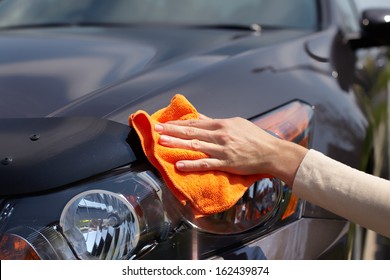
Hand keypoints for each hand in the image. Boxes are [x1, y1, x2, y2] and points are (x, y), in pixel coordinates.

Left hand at [154, 116, 307, 184]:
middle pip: (191, 132)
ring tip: (162, 143)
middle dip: (172, 131)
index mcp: (222, 124)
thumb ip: (217, 122)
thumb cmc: (254, 137)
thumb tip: (201, 118)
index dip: (178, 123)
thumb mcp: (236, 124)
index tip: (164, 123)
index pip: (195, 123)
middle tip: (156, 130)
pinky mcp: (226, 163)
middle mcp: (220, 135)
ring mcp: (222, 149)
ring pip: (195, 146)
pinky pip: (206, 164)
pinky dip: (192, 164)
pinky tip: (179, 164)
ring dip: (177, 144)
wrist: (271, 152)